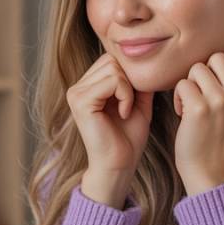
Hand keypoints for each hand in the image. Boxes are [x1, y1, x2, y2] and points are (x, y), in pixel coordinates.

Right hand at [66, 53, 153, 206]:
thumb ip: (138, 82)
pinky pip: (112, 81)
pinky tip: (124, 114)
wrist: (120, 164)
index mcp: (86, 87)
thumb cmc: (128, 138)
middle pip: (111, 60)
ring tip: (126, 111)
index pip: (110, 60)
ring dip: (128, 90)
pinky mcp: (81, 102)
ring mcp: (76, 94)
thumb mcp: (138, 103)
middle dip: (129, 81)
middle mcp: (77, 88)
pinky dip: (125, 96)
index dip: (129, 76)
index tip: (133, 101)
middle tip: (130, 106)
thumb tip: (147, 61)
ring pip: (113, 68)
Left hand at [173, 52, 223, 195]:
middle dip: (203, 73)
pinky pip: (182, 84)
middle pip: (216, 58)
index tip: (212, 92)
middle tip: (199, 95)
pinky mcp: (199, 109)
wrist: (211, 174)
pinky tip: (183, 114)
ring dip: (189, 85)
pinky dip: (178, 97)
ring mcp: (221, 101)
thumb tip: (222, 64)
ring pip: (197, 69)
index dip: (217, 72)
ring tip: (190, 106)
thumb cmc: (220, 144)